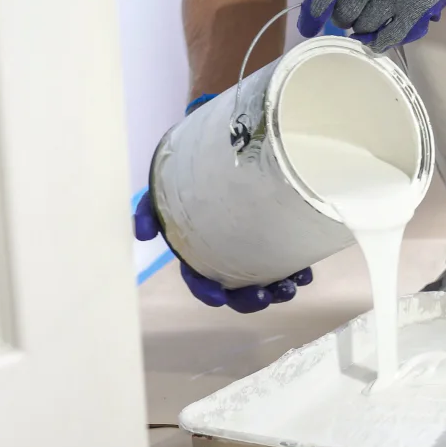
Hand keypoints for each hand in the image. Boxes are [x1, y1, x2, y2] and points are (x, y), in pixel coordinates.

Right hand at [133, 191, 312, 312]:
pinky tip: (305, 270)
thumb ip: (149, 210)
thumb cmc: (190, 173)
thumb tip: (140, 235)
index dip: (207, 293)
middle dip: (251, 299)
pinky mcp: (277, 235)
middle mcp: (228, 254)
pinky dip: (298, 270)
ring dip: (280, 289)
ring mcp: (254, 246)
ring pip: (268, 280)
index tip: (218, 298)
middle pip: (238, 288)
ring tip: (293, 284)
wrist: (220, 147)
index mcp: (199, 251)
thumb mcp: (164, 189)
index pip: (200, 279)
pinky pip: (289, 260)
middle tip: (266, 296)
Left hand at [297, 0, 445, 51]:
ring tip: (373, 14)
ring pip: (364, 27)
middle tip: (352, 12)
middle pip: (344, 12)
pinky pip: (387, 37)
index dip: (313, 11)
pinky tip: (379, 39)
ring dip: (364, 28)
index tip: (307, 28)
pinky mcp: (416, 5)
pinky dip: (379, 42)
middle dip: (343, 18)